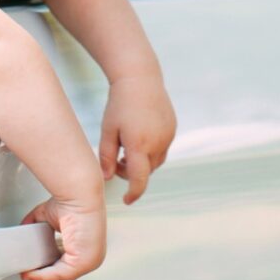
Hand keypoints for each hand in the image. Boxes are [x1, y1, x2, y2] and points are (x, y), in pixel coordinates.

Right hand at [19, 195, 105, 279]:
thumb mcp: (48, 217)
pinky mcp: (85, 262)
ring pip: (61, 276)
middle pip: (63, 272)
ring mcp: (91, 260)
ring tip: (26, 274)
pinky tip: (32, 274)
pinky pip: (61, 275)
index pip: (66, 263)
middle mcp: (92, 256)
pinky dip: (44, 276)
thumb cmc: (71, 202)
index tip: (32, 267)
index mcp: (87, 247)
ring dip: (41, 277)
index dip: (47, 268)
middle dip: (42, 274)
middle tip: (26, 272)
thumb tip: (23, 229)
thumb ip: (37, 226)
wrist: (79, 196)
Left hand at [98, 75, 176, 204]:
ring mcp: (168, 136)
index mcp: (139, 144)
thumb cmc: (119, 104)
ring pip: (156, 161)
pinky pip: (162, 148)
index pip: (139, 179)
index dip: (133, 193)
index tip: (127, 200)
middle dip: (132, 172)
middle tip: (116, 161)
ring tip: (127, 147)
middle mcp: (158, 142)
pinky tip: (139, 135)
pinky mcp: (173, 129)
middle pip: (147, 171)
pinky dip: (151, 150)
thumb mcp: (108, 130)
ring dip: (143, 162)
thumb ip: (107, 157)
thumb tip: (107, 178)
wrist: (140, 78)